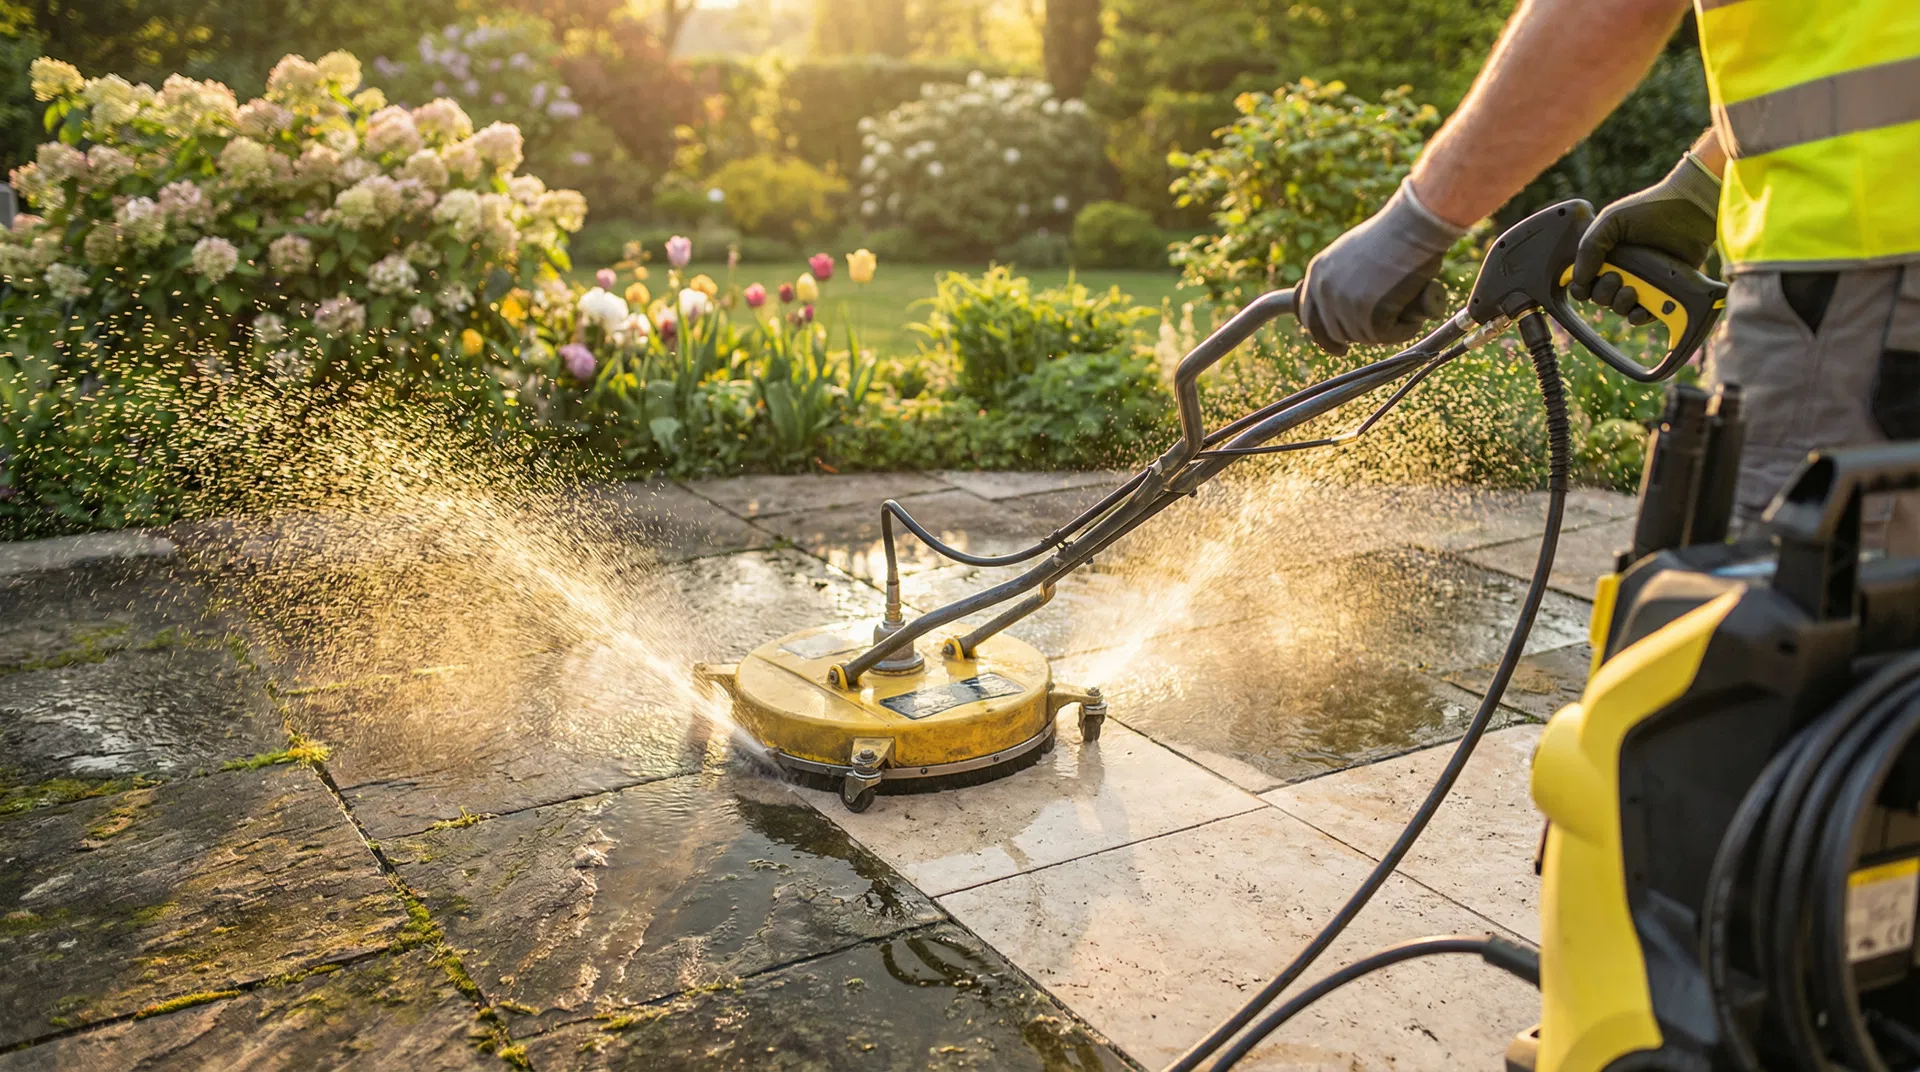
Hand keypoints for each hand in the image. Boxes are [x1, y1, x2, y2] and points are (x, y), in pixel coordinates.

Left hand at [1299, 181, 1463, 355]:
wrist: (1414, 225)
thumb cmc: (1395, 233)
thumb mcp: (1355, 252)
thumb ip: (1344, 278)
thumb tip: (1351, 306)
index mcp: (1318, 272)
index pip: (1309, 316)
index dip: (1324, 336)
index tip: (1340, 348)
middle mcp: (1324, 290)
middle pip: (1336, 332)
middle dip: (1360, 334)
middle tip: (1385, 327)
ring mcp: (1345, 304)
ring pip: (1364, 336)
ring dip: (1387, 330)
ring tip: (1407, 307)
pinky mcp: (1369, 315)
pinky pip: (1386, 336)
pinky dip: (1404, 330)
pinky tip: (1414, 314)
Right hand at [1572, 153, 1718, 324]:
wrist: (1690, 210)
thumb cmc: (1651, 208)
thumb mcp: (1611, 220)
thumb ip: (1589, 246)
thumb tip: (1577, 278)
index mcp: (1606, 255)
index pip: (1583, 281)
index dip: (1581, 286)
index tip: (1585, 283)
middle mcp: (1621, 270)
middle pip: (1599, 297)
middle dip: (1603, 292)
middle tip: (1616, 277)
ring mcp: (1642, 281)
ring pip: (1619, 308)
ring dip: (1620, 304)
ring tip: (1631, 290)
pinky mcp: (1661, 291)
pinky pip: (1643, 314)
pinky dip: (1639, 317)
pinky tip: (1641, 309)